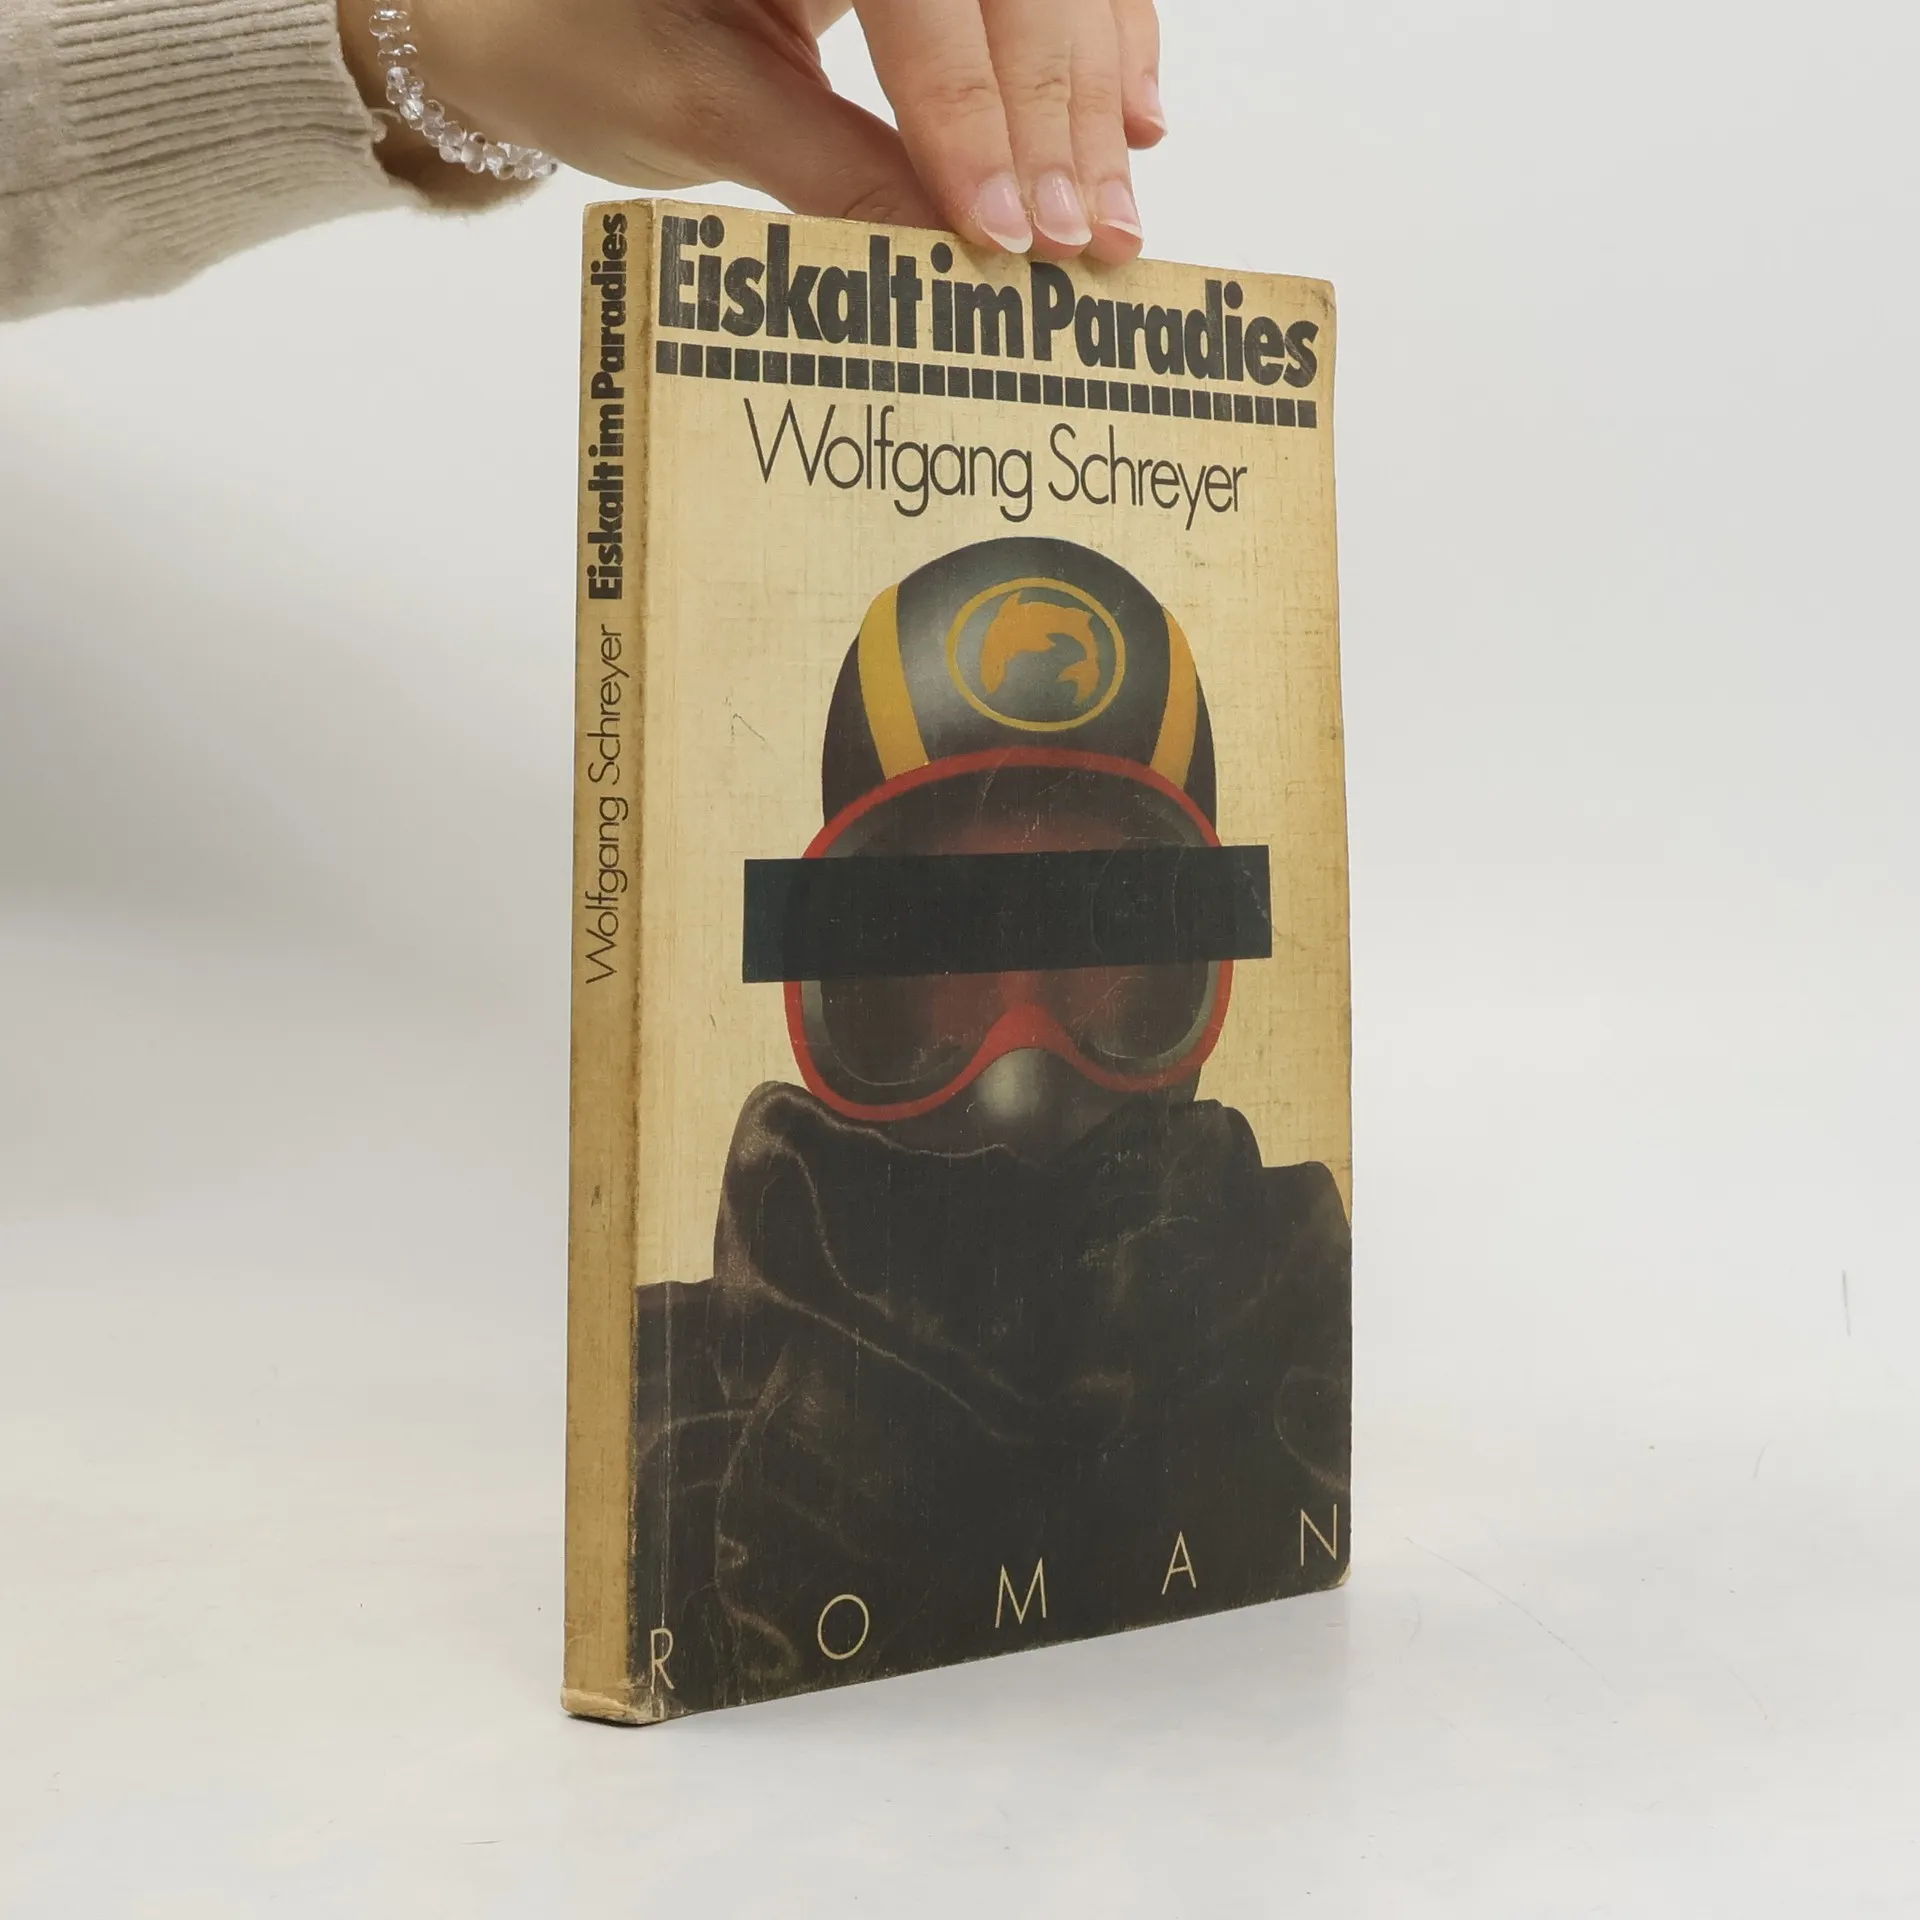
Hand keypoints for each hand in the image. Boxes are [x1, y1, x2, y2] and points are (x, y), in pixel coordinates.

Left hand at [339, 0, 1163, 261]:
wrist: (528, 17)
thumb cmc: (577, 45)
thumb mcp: (698, 110)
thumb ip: (833, 170)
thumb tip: (953, 252)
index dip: (973, 114)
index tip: (1010, 232)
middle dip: (1056, 111)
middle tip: (1089, 238)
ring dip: (1093, 94)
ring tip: (1116, 211)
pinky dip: (1098, 51)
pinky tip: (1133, 120)